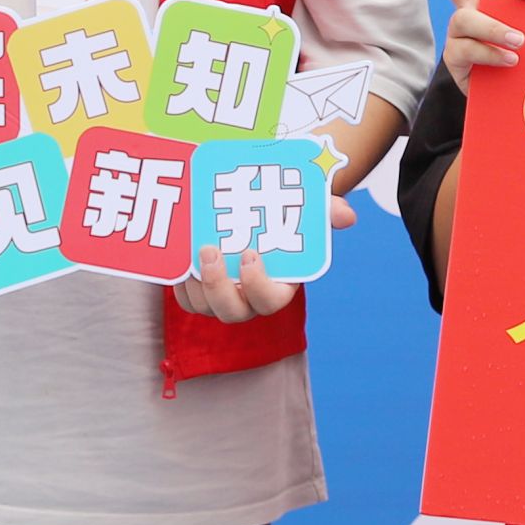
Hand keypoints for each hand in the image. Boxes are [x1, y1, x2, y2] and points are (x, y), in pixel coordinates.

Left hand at [177, 192, 356, 324]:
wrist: (250, 214)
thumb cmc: (280, 219)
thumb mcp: (304, 211)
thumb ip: (325, 212)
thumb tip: (347, 216)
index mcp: (277, 285)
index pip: (270, 301)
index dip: (258, 285)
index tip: (250, 255)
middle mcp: (248, 299)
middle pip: (233, 312)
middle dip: (218, 286)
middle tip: (209, 251)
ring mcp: (221, 299)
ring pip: (205, 307)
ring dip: (195, 285)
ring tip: (190, 250)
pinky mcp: (198, 293)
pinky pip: (185, 299)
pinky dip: (179, 284)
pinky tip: (177, 258)